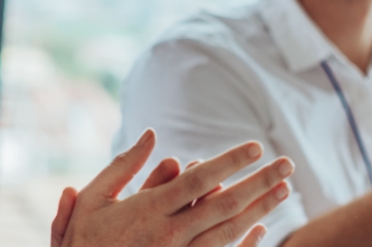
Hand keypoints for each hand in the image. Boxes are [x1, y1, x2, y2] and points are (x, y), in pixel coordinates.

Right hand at [50, 130, 292, 246]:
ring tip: (283, 190)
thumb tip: (152, 134)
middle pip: (224, 203)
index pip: (199, 180)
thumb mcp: (94, 199)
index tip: (255, 147)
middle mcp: (170, 232)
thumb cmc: (85, 241)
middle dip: (258, 181)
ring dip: (260, 209)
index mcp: (149, 209)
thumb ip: (124, 166)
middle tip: (287, 163)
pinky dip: (245, 243)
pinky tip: (262, 229)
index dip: (229, 162)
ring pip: (229, 230)